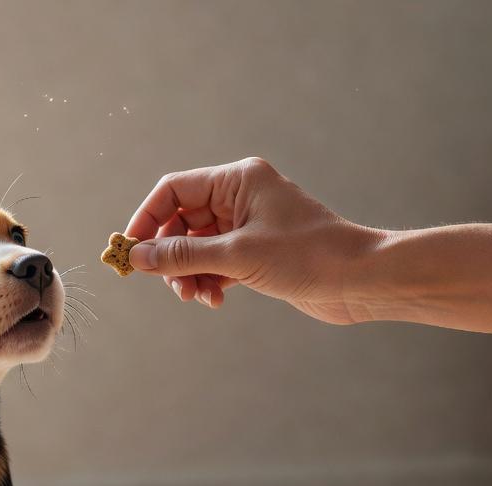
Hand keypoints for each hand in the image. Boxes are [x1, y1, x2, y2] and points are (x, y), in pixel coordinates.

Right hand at [125, 157, 382, 322]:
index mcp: (238, 180)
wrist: (360, 280)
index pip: (174, 190)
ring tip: (196, 297)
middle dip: (171, 256)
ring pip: (197, 247)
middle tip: (169, 285)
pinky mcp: (257, 252)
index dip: (147, 219)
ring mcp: (249, 225)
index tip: (131, 251)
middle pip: (181, 222)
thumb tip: (138, 256)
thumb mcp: (237, 256)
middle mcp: (241, 197)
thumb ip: (183, 255)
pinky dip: (209, 281)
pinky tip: (215, 300)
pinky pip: (216, 263)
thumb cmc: (308, 255)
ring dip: (189, 274)